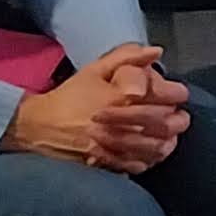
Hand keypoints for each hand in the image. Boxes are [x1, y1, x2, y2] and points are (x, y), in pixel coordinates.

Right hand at [4, 44, 186, 169]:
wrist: (37, 126)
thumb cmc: (69, 96)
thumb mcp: (94, 70)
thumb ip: (126, 58)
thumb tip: (156, 51)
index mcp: (120, 96)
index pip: (167, 95)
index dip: (177, 94)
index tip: (175, 95)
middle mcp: (120, 121)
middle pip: (168, 124)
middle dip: (178, 120)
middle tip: (178, 117)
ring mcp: (114, 145)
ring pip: (157, 147)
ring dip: (168, 141)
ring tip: (168, 136)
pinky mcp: (107, 163)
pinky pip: (139, 164)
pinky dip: (150, 159)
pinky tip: (151, 152)